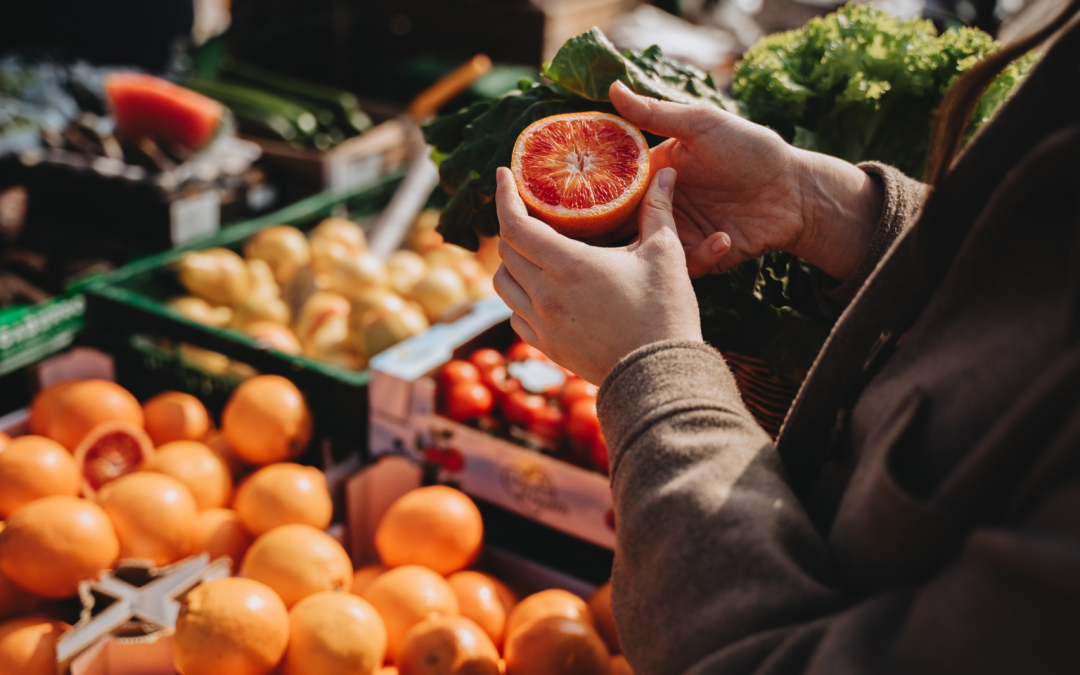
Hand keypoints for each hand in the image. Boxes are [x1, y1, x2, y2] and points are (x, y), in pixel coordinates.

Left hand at [493, 166, 700, 384]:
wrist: (660, 376)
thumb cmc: (664, 314)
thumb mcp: (665, 255)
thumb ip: (658, 209)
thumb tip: (667, 172)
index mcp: (567, 266)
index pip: (514, 223)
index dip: (504, 195)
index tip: (503, 176)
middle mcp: (545, 295)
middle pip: (506, 250)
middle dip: (512, 224)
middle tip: (530, 211)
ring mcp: (542, 324)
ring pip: (503, 284)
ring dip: (511, 262)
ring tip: (532, 250)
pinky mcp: (547, 347)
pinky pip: (515, 315)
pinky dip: (519, 296)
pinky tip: (540, 290)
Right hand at [608, 82, 882, 280]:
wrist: (796, 191)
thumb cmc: (753, 149)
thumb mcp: (703, 125)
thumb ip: (656, 113)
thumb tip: (612, 88)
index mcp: (655, 172)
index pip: (612, 185)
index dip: (594, 192)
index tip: (581, 198)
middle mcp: (662, 204)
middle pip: (622, 224)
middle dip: (615, 232)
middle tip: (620, 233)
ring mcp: (680, 232)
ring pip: (648, 250)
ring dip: (658, 247)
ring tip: (675, 237)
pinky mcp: (701, 257)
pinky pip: (685, 266)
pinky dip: (701, 256)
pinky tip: (724, 237)